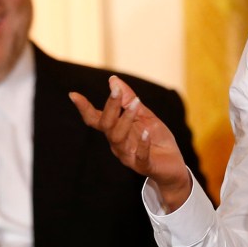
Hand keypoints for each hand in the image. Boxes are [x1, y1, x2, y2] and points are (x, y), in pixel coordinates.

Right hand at [69, 75, 191, 210]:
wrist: (174, 165)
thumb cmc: (157, 139)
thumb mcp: (145, 116)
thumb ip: (130, 100)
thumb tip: (113, 80)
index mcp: (116, 131)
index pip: (96, 119)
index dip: (84, 108)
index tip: (73, 94)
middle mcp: (118, 144)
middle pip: (106, 125)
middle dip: (110, 107)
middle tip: (116, 90)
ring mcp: (129, 156)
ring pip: (118, 139)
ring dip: (126, 120)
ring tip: (136, 104)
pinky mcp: (144, 166)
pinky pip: (140, 156)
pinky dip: (142, 144)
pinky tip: (145, 132)